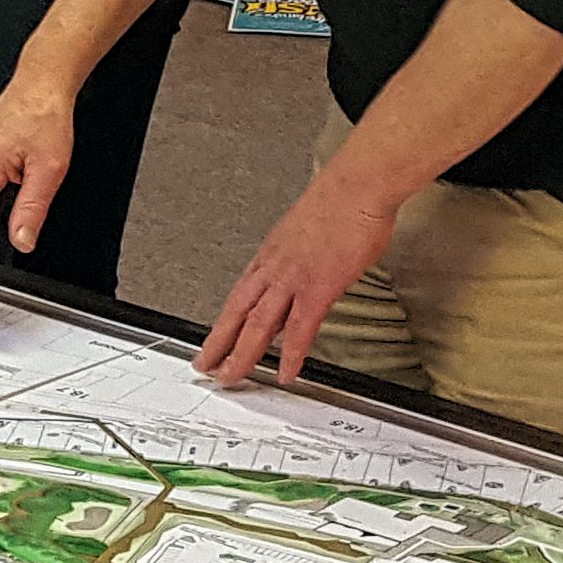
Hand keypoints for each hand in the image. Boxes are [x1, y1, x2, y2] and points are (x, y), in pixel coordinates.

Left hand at [190, 174, 399, 389]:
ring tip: (231, 377)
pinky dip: (290, 354)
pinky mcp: (318, 287)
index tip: (215, 339)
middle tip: (205, 365)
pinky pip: (299, 328)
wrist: (356, 186)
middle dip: (217, 343)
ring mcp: (292, 278)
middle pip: (236, 312)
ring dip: (241, 355)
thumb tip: (303, 267)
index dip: (223, 321)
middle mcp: (274, 267)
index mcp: (270, 254)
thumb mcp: (306, 229)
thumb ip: (299, 254)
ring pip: (257, 324)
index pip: (238, 295)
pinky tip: (286, 372)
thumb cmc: (340, 201)